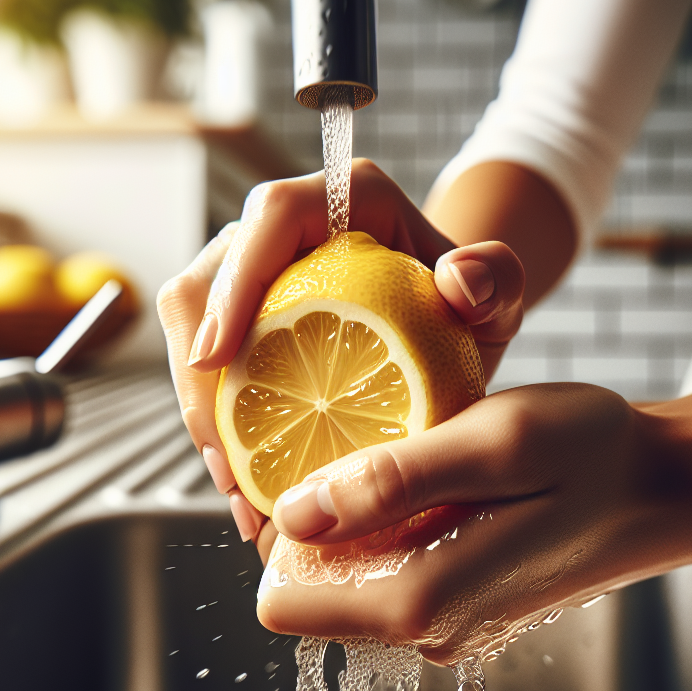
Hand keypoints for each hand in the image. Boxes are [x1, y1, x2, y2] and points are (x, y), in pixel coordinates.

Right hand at [156, 159, 525, 550]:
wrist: (451, 327)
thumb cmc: (471, 306)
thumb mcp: (500, 296)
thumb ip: (498, 279)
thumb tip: (459, 280)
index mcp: (344, 199)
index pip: (273, 217)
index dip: (234, 281)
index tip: (212, 360)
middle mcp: (286, 231)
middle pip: (204, 280)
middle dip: (197, 375)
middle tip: (227, 462)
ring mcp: (256, 277)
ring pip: (192, 331)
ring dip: (200, 412)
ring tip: (236, 491)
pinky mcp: (245, 321)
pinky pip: (209, 367)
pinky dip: (220, 427)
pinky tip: (245, 486)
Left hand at [257, 383, 658, 665]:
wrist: (669, 486)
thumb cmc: (593, 452)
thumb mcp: (491, 442)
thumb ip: (392, 483)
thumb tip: (295, 512)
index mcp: (420, 599)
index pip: (283, 602)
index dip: (281, 534)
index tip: (311, 468)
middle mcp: (427, 630)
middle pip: (313, 591)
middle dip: (317, 523)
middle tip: (361, 447)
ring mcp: (448, 624)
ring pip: (353, 579)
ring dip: (360, 521)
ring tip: (407, 457)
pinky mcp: (467, 606)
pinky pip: (396, 572)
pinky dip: (397, 529)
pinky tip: (438, 481)